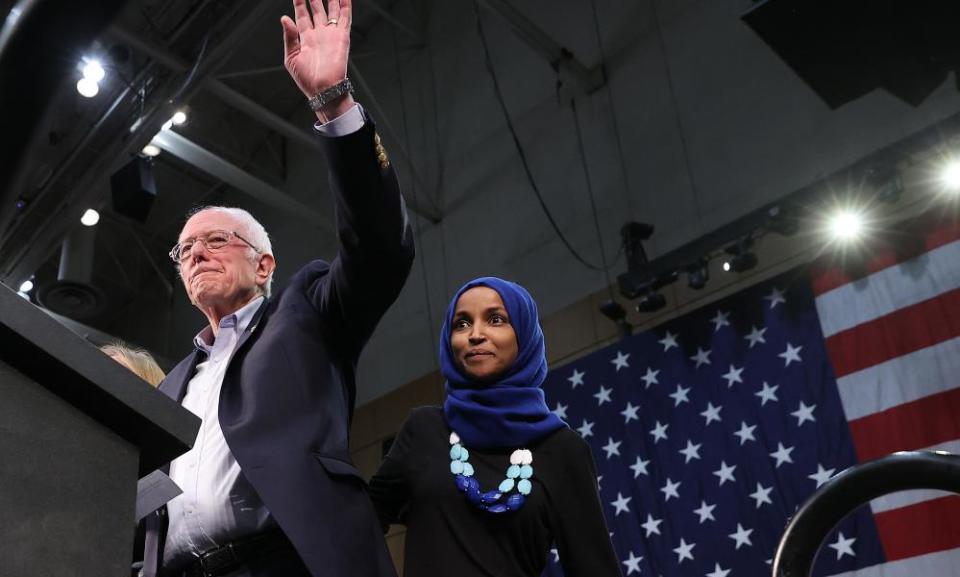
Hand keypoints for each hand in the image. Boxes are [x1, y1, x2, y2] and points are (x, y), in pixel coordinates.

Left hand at [281, 0, 354, 119]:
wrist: (323, 89)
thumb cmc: (307, 79)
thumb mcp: (292, 57)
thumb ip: (289, 37)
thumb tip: (285, 18)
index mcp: (305, 38)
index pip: (302, 14)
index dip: (300, 3)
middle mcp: (319, 34)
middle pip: (317, 9)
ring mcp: (331, 34)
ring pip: (332, 11)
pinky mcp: (342, 37)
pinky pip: (345, 18)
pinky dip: (345, 6)